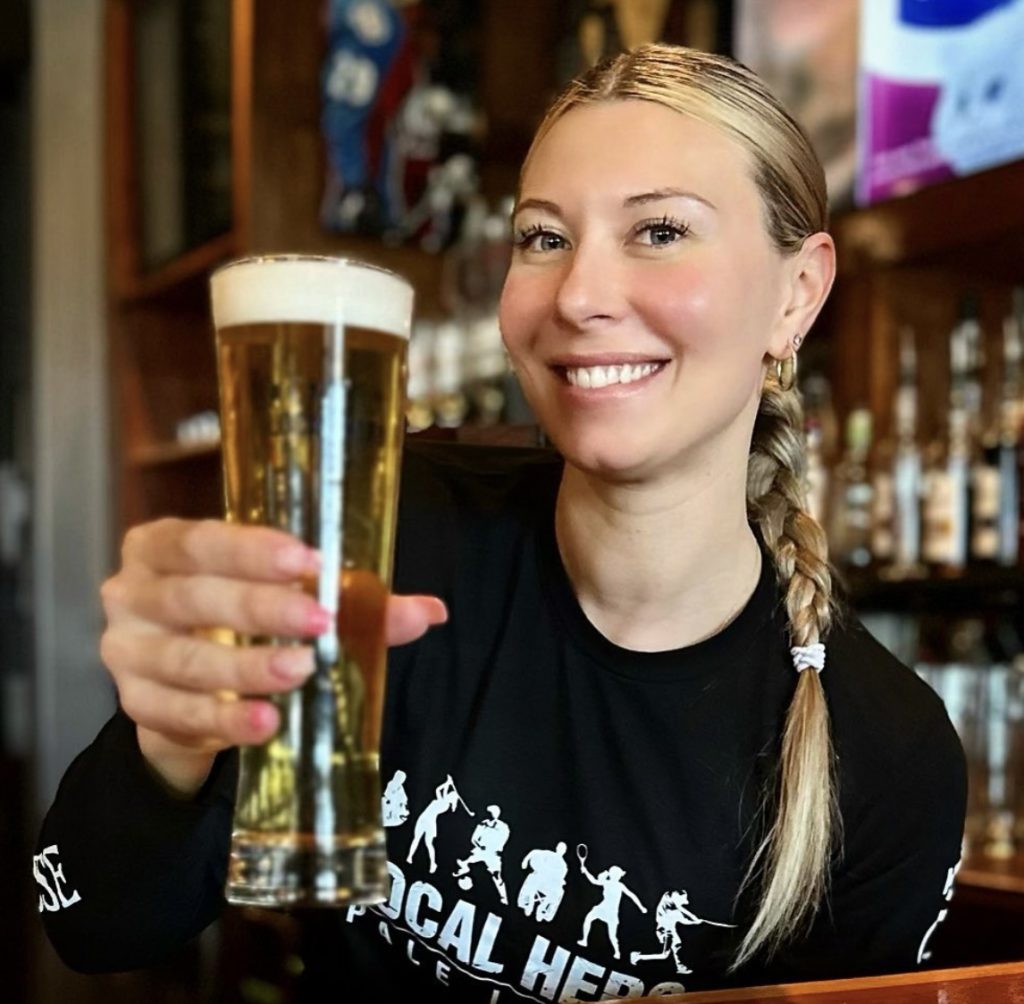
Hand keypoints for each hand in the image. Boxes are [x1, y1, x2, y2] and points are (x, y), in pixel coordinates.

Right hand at [100, 518, 446, 794]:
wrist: (182, 678)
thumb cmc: (238, 615)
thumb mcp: (286, 595)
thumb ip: (355, 601)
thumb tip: (430, 612)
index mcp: (164, 547)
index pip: (200, 540)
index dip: (250, 550)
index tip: (308, 561)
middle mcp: (133, 593)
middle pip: (191, 597)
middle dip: (259, 609)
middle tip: (318, 621)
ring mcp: (126, 653)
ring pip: (185, 659)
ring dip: (246, 668)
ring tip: (298, 672)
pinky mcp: (137, 707)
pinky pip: (178, 715)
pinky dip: (225, 720)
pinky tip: (265, 723)